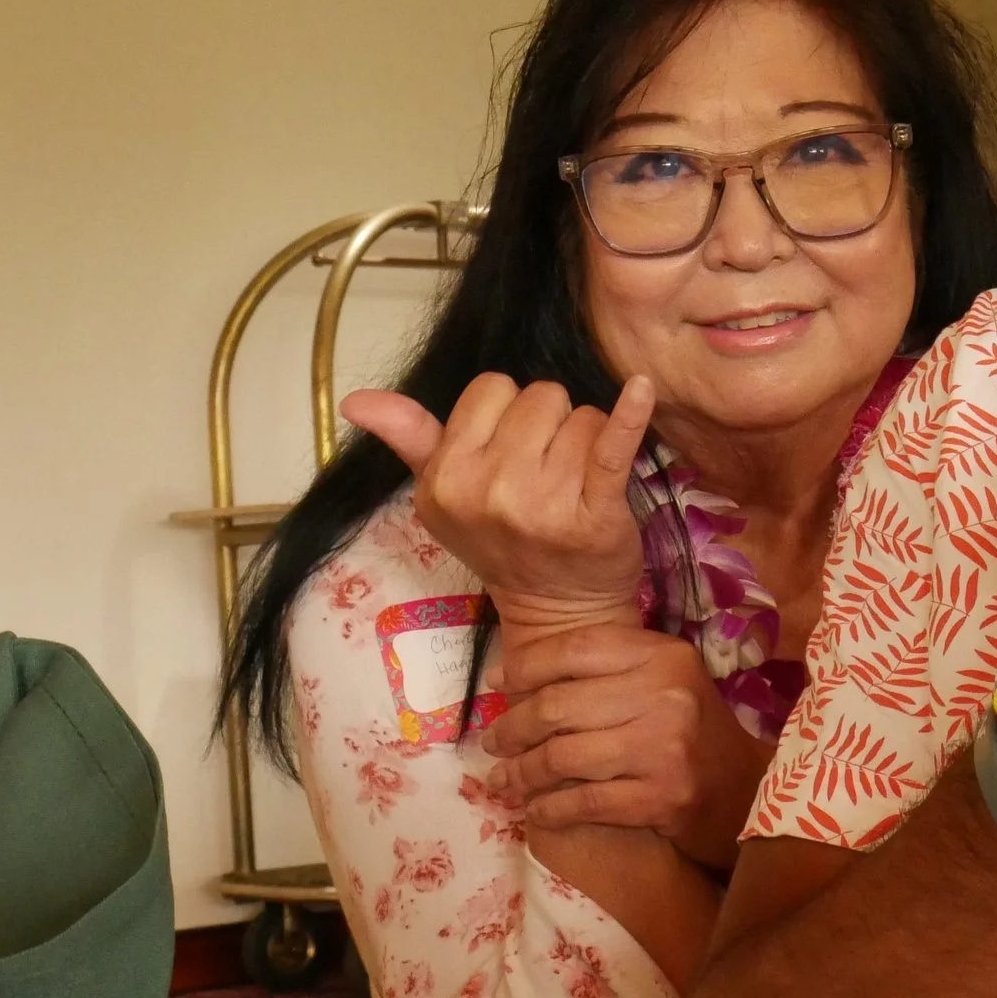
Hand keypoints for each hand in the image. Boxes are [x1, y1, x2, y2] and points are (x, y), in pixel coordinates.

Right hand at [344, 372, 652, 638]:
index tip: (511, 452)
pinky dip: (631, 415)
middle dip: (550, 424)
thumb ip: (409, 438)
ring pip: (581, 415)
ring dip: (586, 440)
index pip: (490, 388)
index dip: (507, 414)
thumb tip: (354, 399)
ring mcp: (543, 503)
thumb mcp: (444, 493)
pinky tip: (642, 390)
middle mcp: (489, 490)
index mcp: (446, 479)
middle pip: (541, 395)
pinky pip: (614, 446)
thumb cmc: (503, 541)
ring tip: (576, 483)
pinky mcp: (597, 512)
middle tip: (548, 472)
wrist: (558, 609)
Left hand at [481, 621, 773, 872]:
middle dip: (512, 728)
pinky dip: (549, 809)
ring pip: (562, 757)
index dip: (526, 665)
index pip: (577, 648)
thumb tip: (512, 675)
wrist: (746, 791)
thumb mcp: (662, 681)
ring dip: (521, 772)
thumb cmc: (689, 731)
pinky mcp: (661, 798)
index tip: (496, 683)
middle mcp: (667, 694)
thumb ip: (605, 670)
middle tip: (494, 741)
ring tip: (504, 778)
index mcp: (664, 656)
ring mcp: (665, 748)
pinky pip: (582, 802)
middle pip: (558, 706)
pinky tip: (536, 810)